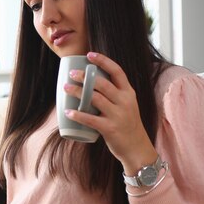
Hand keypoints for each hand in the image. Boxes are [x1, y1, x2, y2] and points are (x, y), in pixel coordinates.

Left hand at [63, 52, 157, 173]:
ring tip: (65, 88)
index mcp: (129, 93)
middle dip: (85, 76)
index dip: (103, 61)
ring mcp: (118, 115)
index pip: (117, 71)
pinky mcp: (110, 129)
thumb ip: (114, 95)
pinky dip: (77, 115)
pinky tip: (68, 112)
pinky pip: (90, 119)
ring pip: (94, 98)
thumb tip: (90, 84)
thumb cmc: (127, 125)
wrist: (137, 148)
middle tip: (72, 73)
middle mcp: (125, 101)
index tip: (89, 55)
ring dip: (78, 92)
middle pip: (102, 83)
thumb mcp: (127, 106)